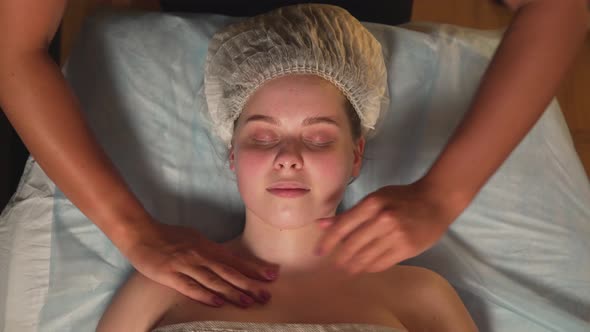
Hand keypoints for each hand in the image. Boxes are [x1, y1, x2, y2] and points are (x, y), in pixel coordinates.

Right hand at [121, 221, 279, 307]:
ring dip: (232, 292)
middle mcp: (200, 254)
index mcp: (207, 246)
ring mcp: (186, 265)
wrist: (140, 232)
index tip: (271, 275)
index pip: (235, 260)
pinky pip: (190, 287)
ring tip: (249, 302)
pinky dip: (205, 295)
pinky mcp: (170, 274)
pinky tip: (218, 303)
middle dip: (249, 284)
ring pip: (213, 281)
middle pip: (229, 272)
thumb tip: (227, 260)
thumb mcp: (194, 239)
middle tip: (266, 295)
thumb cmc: (168, 236)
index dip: (254, 268)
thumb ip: (210, 251)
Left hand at [314, 180, 469, 274]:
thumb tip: (321, 224)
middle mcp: (382, 220)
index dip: (328, 242)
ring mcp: (395, 236)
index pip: (343, 227)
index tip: (318, 252)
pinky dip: (370, 267)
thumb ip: (349, 214)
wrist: (435, 201)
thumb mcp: (375, 199)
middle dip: (340, 258)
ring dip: (353, 266)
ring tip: (346, 269)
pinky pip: (381, 263)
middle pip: (352, 245)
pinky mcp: (406, 249)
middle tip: (333, 264)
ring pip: (366, 257)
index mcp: (371, 204)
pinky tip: (364, 268)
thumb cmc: (402, 198)